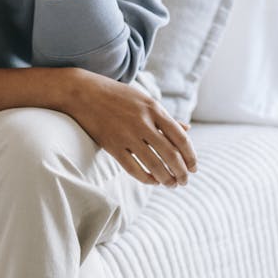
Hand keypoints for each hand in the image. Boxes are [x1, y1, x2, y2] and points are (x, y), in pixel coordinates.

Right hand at [64, 69, 197, 186]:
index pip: (181, 138)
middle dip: (181, 172)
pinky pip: (134, 169)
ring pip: (154, 165)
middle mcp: (143, 122)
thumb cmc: (117, 95)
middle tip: (185, 181)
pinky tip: (153, 181)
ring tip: (171, 184)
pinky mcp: (112, 146)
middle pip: (171, 154)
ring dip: (167, 179)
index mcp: (154, 108)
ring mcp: (127, 135)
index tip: (194, 168)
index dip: (191, 156)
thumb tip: (188, 130)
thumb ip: (165, 117)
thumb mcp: (144, 100)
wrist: (84, 92)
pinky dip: (147, 179)